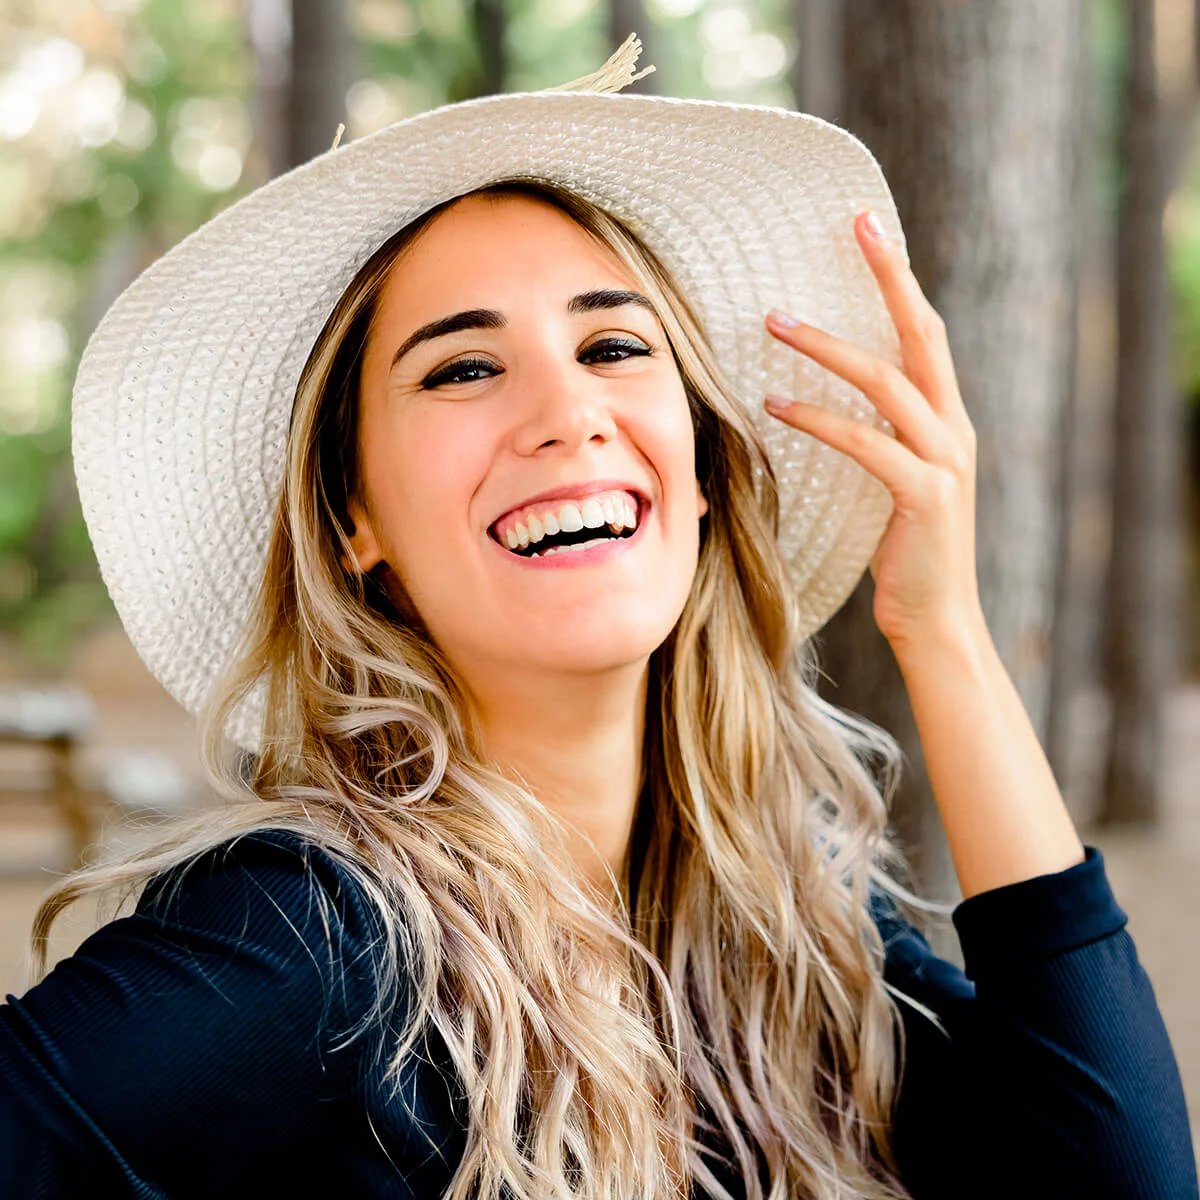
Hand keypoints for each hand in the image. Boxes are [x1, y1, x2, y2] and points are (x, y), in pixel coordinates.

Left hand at [763, 210, 983, 649]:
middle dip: (889, 275)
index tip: (872, 226)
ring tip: (774, 321)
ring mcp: (945, 460)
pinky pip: (865, 443)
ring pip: (887, 381)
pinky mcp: (924, 495)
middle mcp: (954, 429)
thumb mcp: (896, 481)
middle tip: (855, 225)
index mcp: (947, 420)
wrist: (937, 619)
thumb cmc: (904, 552)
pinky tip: (774, 405)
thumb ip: (880, 435)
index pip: (925, 332)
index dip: (900, 277)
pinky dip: (818, 419)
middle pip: (922, 334)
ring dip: (827, 346)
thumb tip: (830, 397)